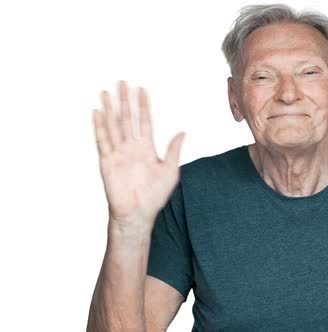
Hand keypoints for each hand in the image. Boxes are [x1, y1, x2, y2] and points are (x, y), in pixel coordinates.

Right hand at [93, 80, 184, 229]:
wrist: (138, 213)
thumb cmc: (155, 195)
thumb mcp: (170, 171)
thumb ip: (173, 150)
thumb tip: (183, 132)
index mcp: (146, 148)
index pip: (144, 121)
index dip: (143, 106)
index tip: (142, 89)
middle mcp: (131, 147)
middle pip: (127, 118)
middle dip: (125, 101)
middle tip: (122, 82)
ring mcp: (118, 153)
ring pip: (113, 125)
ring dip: (110, 109)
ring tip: (106, 91)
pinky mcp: (107, 162)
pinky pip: (103, 141)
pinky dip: (99, 127)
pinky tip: (97, 112)